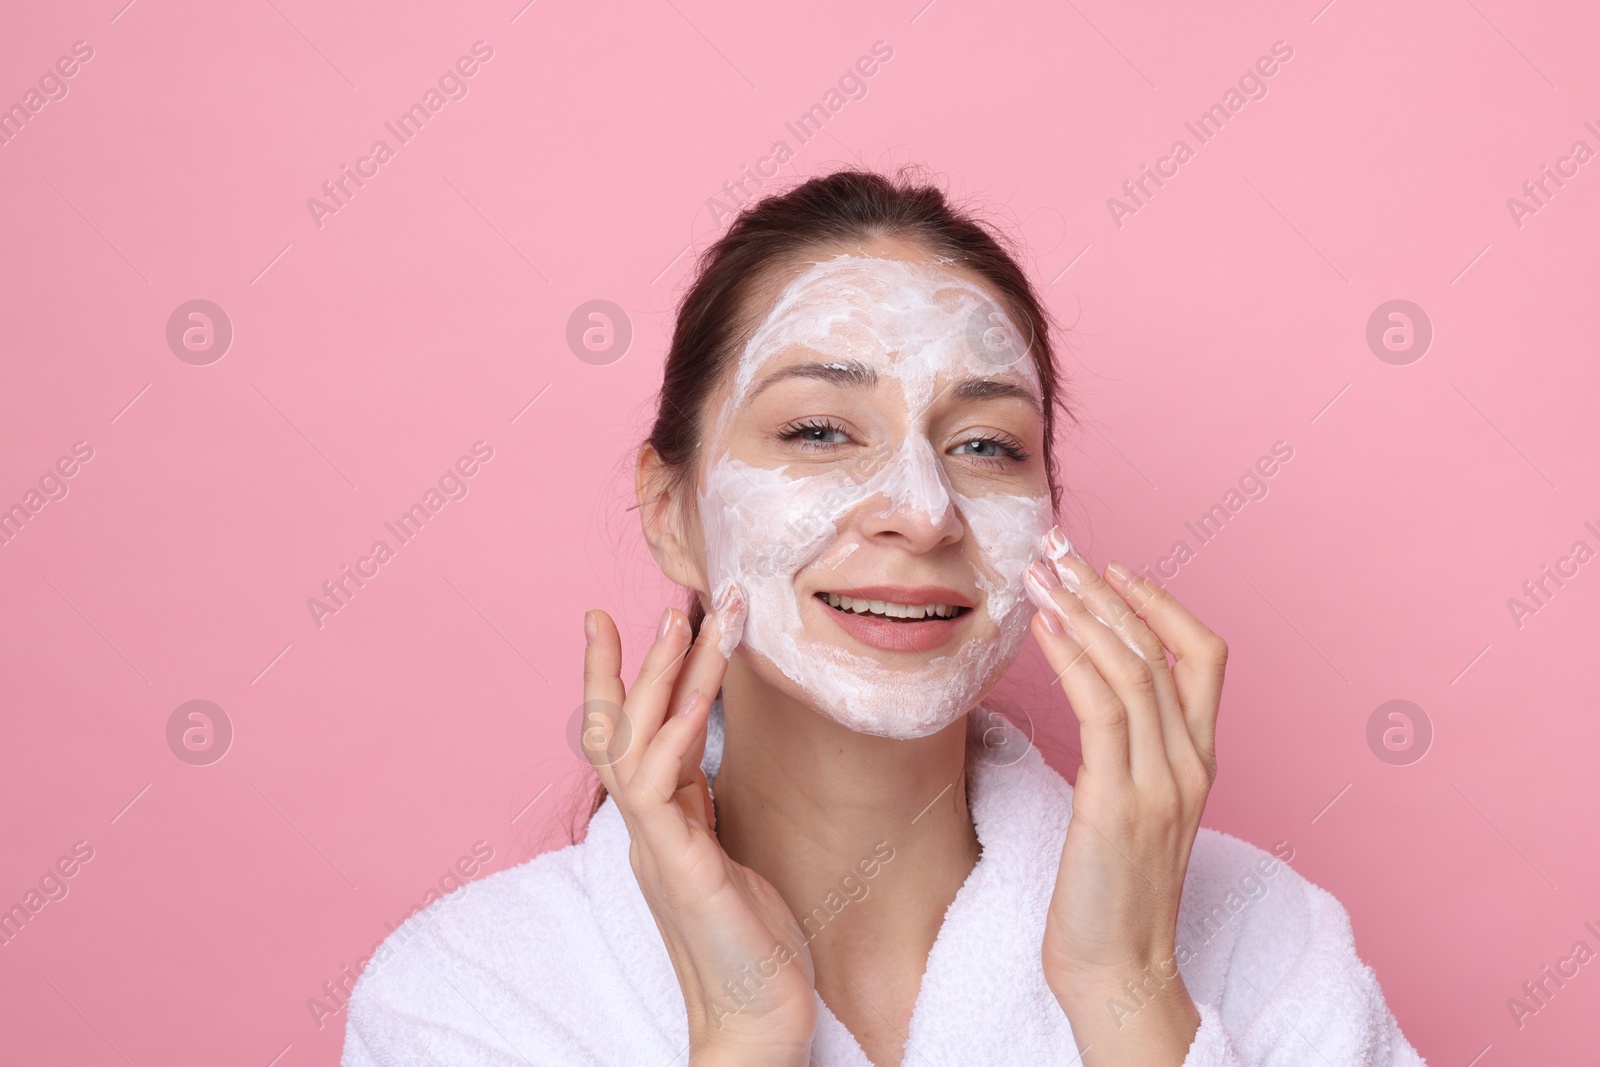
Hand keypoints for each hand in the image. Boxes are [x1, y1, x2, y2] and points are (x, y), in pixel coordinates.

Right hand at [582, 586, 816, 1065]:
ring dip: (661, 678)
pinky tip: (697, 696)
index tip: (625, 622)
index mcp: (664, 823)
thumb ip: (705, 808)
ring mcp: (658, 847)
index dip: (628, 680)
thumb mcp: (728, 854)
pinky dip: (672, 736)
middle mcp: (650, 829)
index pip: (635, 737)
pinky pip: (659, 791)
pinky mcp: (681, 868)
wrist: (754, 1020)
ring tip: (684, 617)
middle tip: (655, 598)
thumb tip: (703, 762)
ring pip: (638, 744)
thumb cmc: (751, 942)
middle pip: (623, 729)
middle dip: (635, 661)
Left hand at [1022, 529, 1225, 1061]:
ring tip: (1041, 570)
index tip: (1114, 570)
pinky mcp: (1119, 806)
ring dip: (1084, 609)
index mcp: (1198, 764)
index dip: (1162, 605)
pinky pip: (1102, 710)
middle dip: (1108, 589)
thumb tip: (1088, 700)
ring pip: (1133, 668)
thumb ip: (1126, 757)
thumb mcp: (1129, 813)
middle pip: (1161, 649)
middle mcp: (1189, 766)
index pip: (1203, 658)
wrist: (1118, 974)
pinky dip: (1073, 656)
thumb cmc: (1109, 897)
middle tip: (1060, 546)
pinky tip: (1042, 624)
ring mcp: (1160, 784)